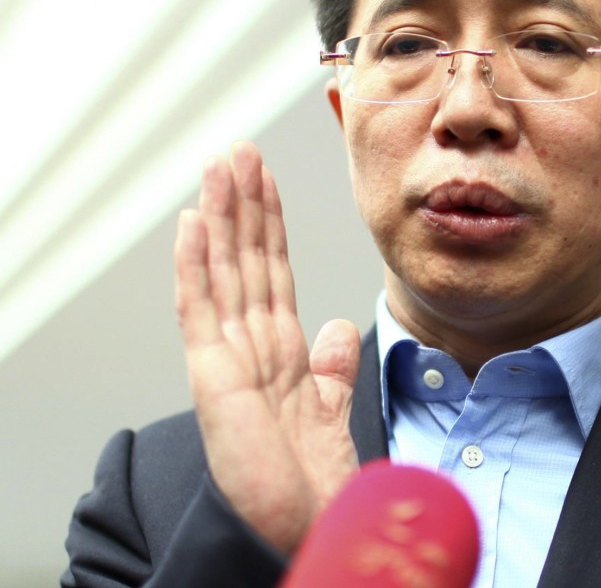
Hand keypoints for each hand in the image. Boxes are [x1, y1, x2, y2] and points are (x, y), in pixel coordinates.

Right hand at [174, 141, 360, 551]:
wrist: (301, 522)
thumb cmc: (307, 473)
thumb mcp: (329, 405)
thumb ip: (331, 365)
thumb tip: (338, 326)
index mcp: (277, 347)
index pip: (271, 269)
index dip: (269, 223)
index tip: (266, 178)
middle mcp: (249, 343)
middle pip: (244, 259)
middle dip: (242, 203)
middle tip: (238, 150)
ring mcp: (226, 355)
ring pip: (222, 270)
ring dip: (219, 216)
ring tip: (217, 166)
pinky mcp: (212, 375)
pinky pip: (201, 309)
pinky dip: (194, 266)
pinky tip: (190, 224)